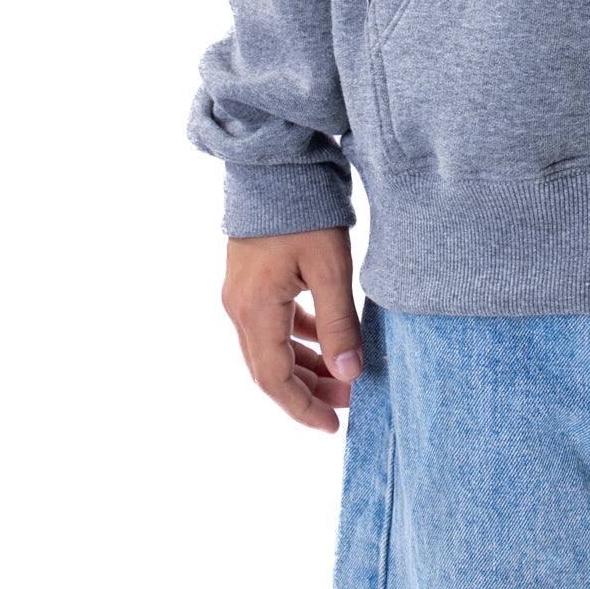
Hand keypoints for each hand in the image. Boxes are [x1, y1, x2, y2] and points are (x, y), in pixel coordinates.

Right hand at [221, 226, 364, 431]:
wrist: (275, 162)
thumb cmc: (304, 210)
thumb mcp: (330, 268)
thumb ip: (339, 323)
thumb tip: (350, 374)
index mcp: (255, 310)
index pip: (275, 380)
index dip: (304, 408)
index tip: (334, 426)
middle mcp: (239, 308)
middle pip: (269, 370)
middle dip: (308, 391)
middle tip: (349, 402)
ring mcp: (241, 294)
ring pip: (270, 349)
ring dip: (304, 366)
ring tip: (343, 376)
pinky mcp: (250, 280)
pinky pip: (271, 325)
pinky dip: (297, 339)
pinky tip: (324, 339)